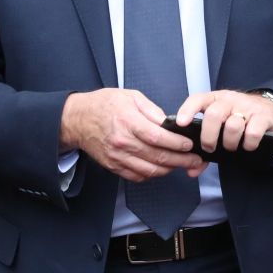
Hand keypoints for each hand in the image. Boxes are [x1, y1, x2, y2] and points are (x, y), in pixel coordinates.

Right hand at [60, 89, 205, 182]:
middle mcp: (123, 142)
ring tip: (182, 165)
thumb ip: (151, 109)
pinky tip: (161, 168)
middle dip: (181, 160)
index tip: (189, 145)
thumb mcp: (129, 96)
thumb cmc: (103, 104)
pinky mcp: (114, 166)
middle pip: (158, 157)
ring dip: (170, 169)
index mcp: (128, 121)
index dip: (177, 144)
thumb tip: (168, 122)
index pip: (158, 137)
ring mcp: (118, 157)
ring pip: (150, 170)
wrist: (78, 120)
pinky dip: (153, 174)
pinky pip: (138, 176)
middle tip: (195, 160)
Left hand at [175, 90, 272, 160]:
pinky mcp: (263, 117)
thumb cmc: (239, 118)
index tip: (181, 124)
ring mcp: (247, 107)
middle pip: (214, 114)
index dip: (187, 110)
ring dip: (229, 142)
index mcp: (215, 99)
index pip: (198, 99)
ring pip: (233, 125)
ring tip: (231, 147)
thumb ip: (205, 146)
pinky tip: (248, 146)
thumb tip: (192, 170)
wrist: (271, 109)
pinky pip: (253, 132)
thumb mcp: (222, 124)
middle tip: (209, 148)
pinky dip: (248, 144)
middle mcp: (229, 100)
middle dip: (208, 136)